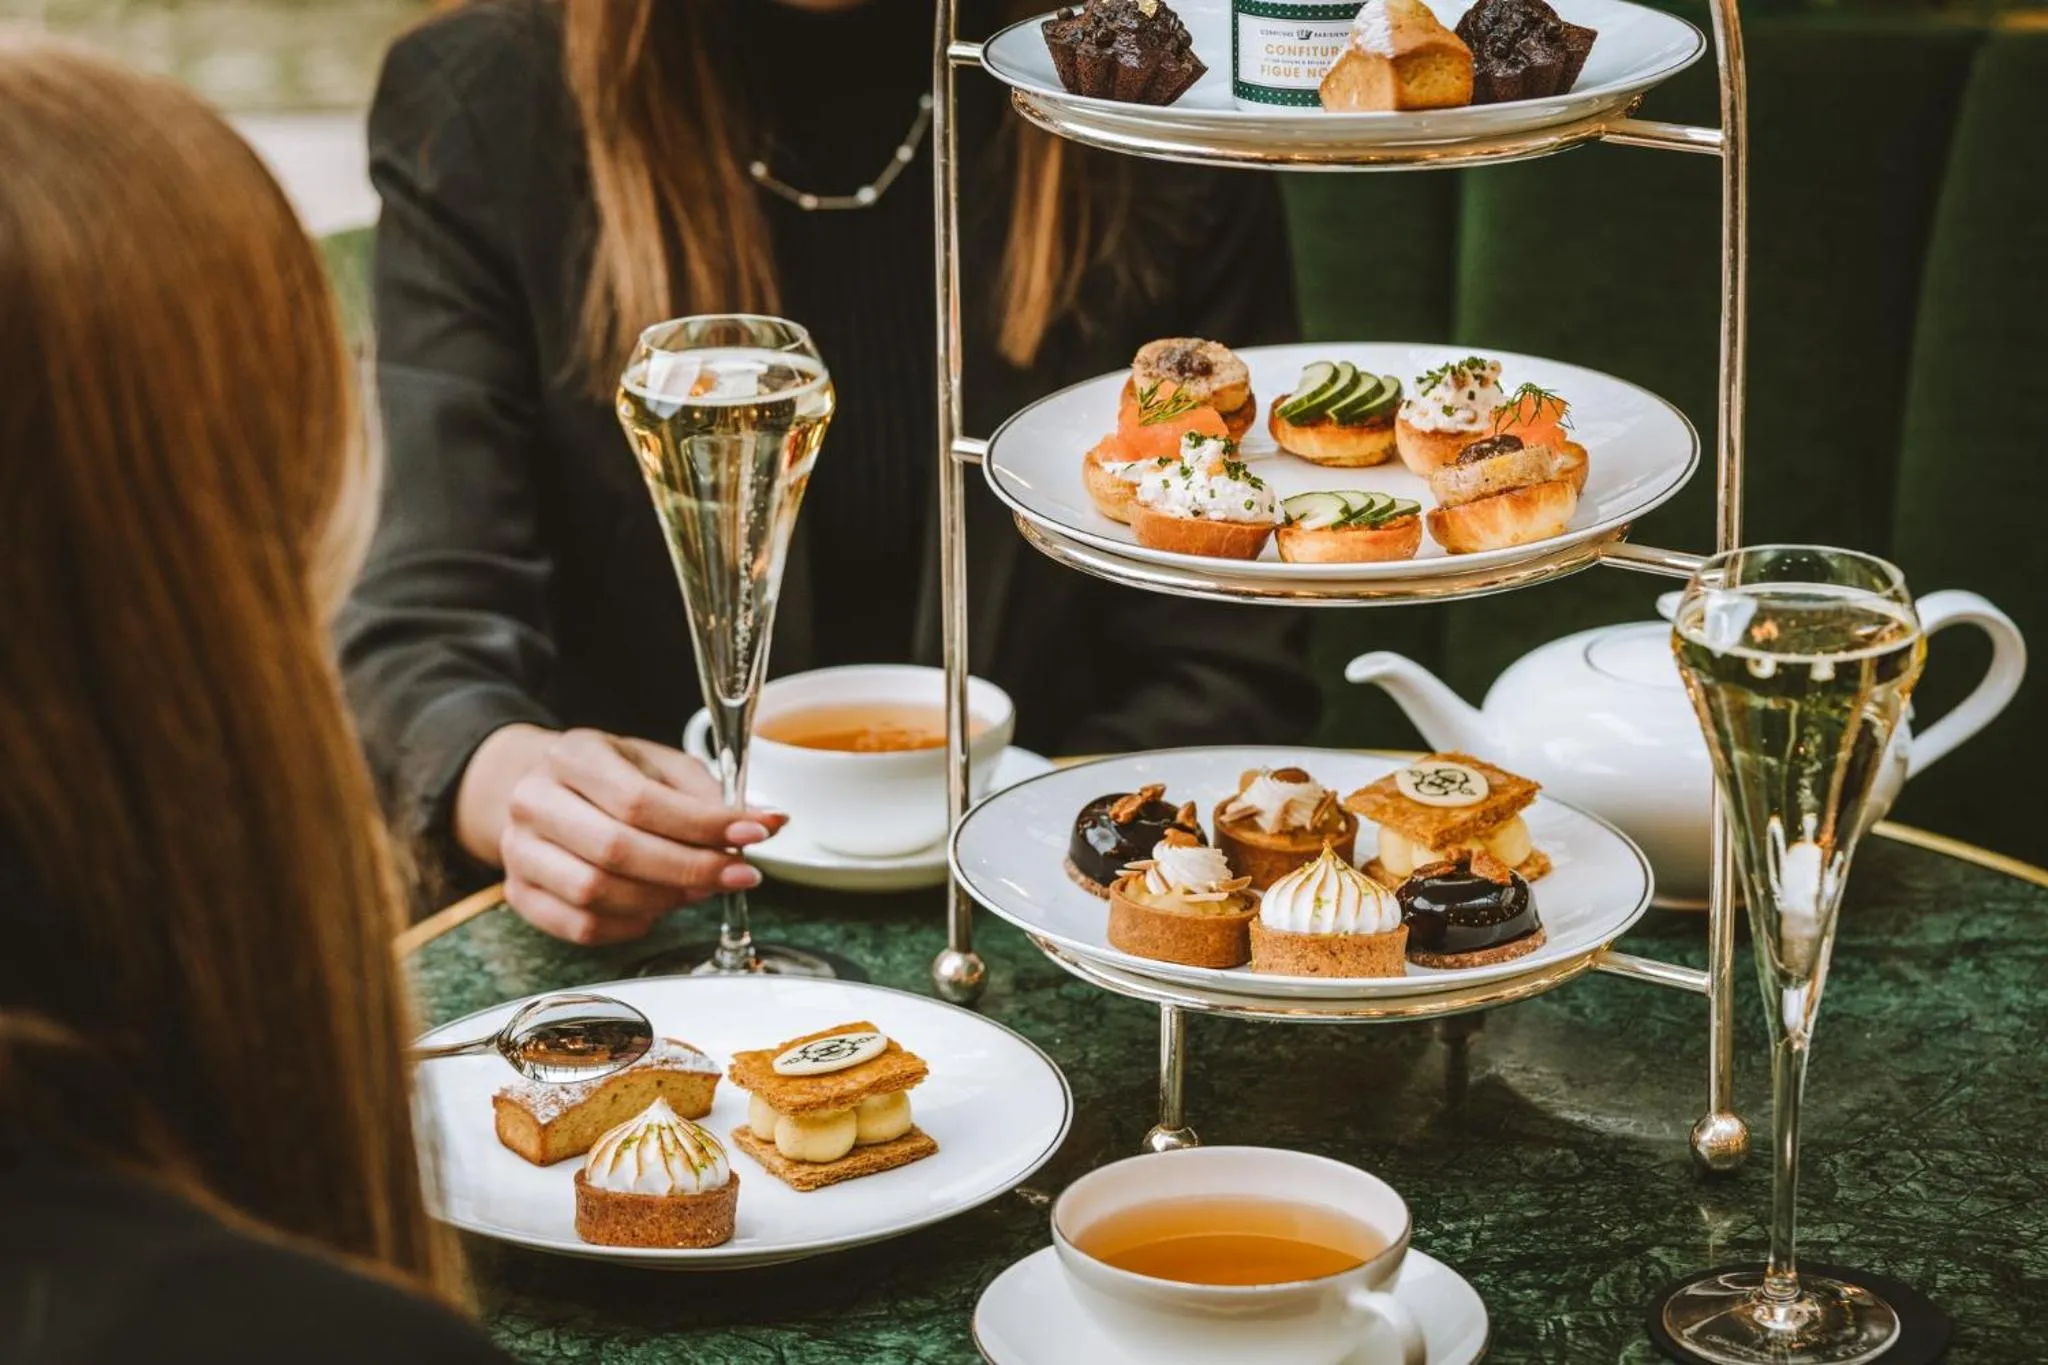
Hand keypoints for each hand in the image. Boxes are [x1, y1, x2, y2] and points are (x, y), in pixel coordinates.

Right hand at [455, 724, 783, 944]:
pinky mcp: (520, 894)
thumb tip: (766, 823)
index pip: (640, 800)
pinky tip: (659, 908)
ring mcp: (519, 851)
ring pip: (596, 893)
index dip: (702, 825)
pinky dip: (631, 925)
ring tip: (701, 889)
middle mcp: (535, 801)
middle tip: (739, 875)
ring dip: (663, 900)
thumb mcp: (657, 765)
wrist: (541, 790)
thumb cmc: (609, 778)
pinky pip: (581, 926)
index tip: (755, 834)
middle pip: (617, 850)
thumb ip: (706, 794)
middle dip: (691, 869)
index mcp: (574, 756)